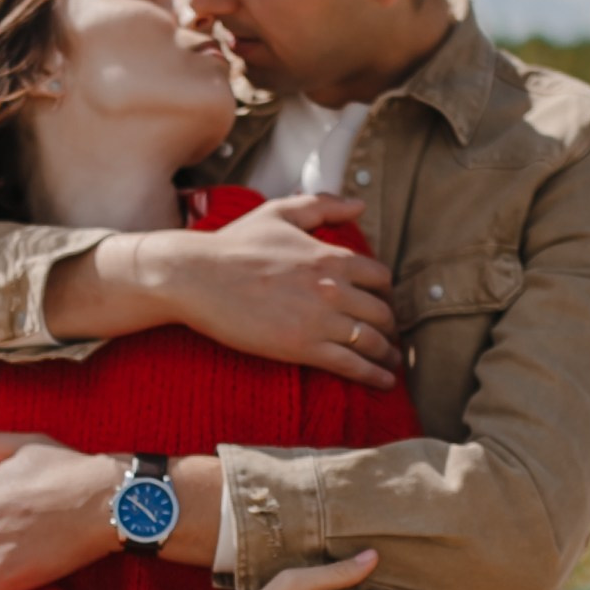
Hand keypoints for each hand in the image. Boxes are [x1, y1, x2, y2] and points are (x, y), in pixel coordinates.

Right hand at [55, 199, 400, 379]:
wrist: (197, 277)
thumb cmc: (234, 244)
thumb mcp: (280, 212)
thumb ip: (323, 206)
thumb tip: (360, 206)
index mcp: (330, 255)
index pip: (379, 276)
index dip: (386, 292)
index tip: (384, 303)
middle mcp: (333, 287)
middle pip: (382, 311)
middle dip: (391, 326)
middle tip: (390, 337)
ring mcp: (321, 320)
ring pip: (373, 341)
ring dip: (388, 355)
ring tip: (391, 364)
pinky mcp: (304, 348)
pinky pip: (352, 365)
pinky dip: (374, 375)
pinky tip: (383, 382)